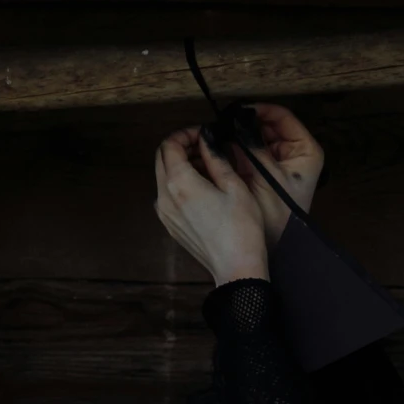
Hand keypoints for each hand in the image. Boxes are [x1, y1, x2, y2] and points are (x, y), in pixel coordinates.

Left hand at [154, 128, 269, 284]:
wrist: (236, 269)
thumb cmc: (241, 229)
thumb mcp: (234, 185)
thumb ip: (215, 157)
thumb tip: (206, 138)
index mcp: (180, 183)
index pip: (170, 145)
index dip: (185, 134)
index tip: (202, 134)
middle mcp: (165, 197)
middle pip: (161, 159)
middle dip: (180, 147)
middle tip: (204, 147)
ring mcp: (165, 214)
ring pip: (163, 177)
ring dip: (180, 165)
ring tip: (207, 167)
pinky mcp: (170, 226)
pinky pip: (168, 196)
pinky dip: (180, 184)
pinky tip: (202, 188)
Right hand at [229, 103, 324, 243]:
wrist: (275, 248)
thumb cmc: (279, 216)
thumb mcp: (266, 175)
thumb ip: (252, 145)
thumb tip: (237, 118)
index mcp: (306, 150)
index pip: (282, 116)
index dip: (259, 110)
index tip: (238, 111)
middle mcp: (294, 153)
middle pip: (267, 126)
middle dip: (245, 124)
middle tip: (224, 122)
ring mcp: (279, 163)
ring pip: (256, 139)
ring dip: (239, 136)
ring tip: (220, 134)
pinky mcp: (264, 173)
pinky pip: (249, 153)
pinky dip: (236, 150)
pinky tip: (221, 149)